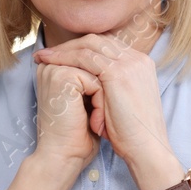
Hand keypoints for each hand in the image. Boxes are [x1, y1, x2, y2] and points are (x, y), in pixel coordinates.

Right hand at [33, 62, 100, 168]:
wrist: (64, 156)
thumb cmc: (76, 135)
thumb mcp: (86, 101)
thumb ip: (90, 80)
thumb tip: (111, 67)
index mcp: (55, 68)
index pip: (92, 64)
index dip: (102, 89)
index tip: (95, 113)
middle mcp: (52, 66)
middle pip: (96, 67)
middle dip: (102, 93)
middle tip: (93, 119)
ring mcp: (55, 70)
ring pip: (98, 74)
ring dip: (102, 100)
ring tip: (94, 121)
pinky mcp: (62, 77)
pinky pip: (97, 82)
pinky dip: (100, 104)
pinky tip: (93, 122)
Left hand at [34, 34, 176, 177]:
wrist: (147, 149)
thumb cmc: (133, 135)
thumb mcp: (124, 103)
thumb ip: (113, 88)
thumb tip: (91, 87)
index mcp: (141, 65)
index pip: (107, 46)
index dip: (82, 48)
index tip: (61, 56)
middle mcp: (137, 59)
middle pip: (98, 40)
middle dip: (70, 45)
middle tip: (47, 53)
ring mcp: (130, 64)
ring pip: (89, 45)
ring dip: (63, 50)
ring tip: (43, 57)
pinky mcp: (118, 73)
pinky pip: (84, 57)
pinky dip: (64, 57)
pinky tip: (50, 62)